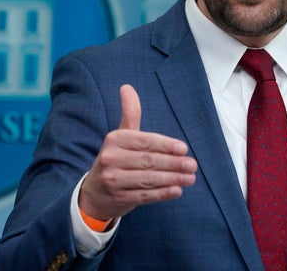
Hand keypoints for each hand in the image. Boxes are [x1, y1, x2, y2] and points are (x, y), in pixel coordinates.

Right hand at [78, 84, 197, 220]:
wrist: (94, 192)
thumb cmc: (115, 159)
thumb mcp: (120, 136)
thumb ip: (129, 113)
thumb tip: (127, 87)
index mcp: (114, 140)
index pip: (144, 141)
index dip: (165, 145)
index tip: (183, 149)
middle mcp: (111, 159)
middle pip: (148, 161)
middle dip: (173, 163)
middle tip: (192, 165)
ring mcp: (114, 180)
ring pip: (148, 179)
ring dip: (172, 179)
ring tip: (190, 177)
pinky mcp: (119, 199)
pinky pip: (145, 196)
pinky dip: (162, 194)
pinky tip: (177, 191)